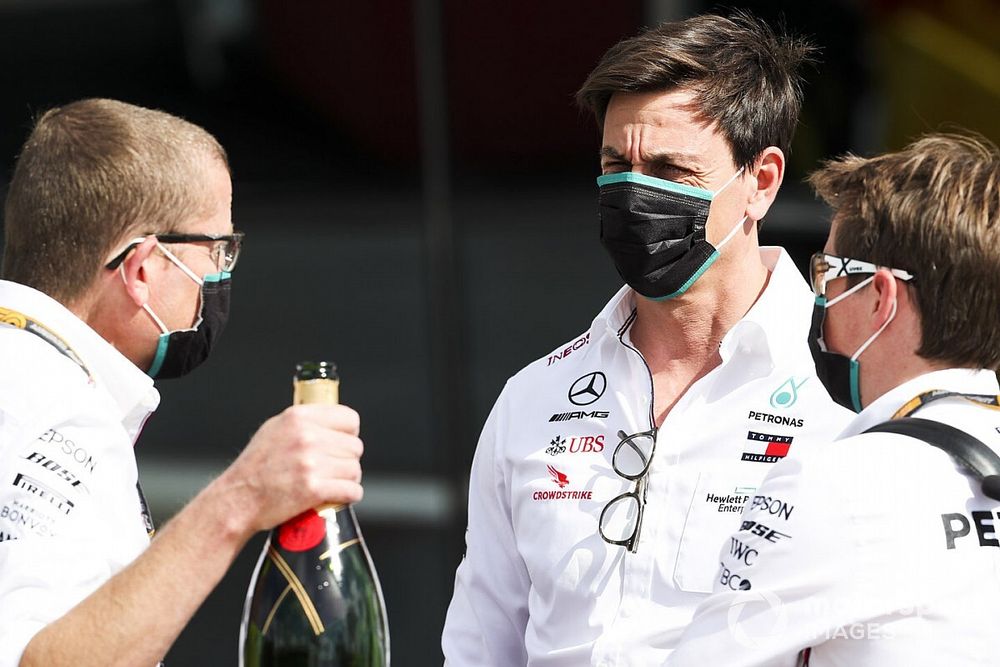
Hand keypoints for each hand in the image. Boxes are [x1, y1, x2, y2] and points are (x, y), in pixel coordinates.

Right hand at [219, 404, 363, 534]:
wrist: (238, 499)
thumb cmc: (255, 466)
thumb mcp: (274, 429)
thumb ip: (302, 422)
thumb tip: (329, 420)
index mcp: (298, 418)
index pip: (349, 418)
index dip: (349, 433)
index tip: (343, 441)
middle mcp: (307, 437)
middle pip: (354, 446)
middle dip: (347, 459)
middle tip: (334, 468)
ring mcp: (311, 463)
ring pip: (354, 469)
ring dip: (349, 478)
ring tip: (334, 482)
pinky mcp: (314, 489)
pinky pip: (352, 490)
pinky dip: (350, 495)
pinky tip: (341, 495)